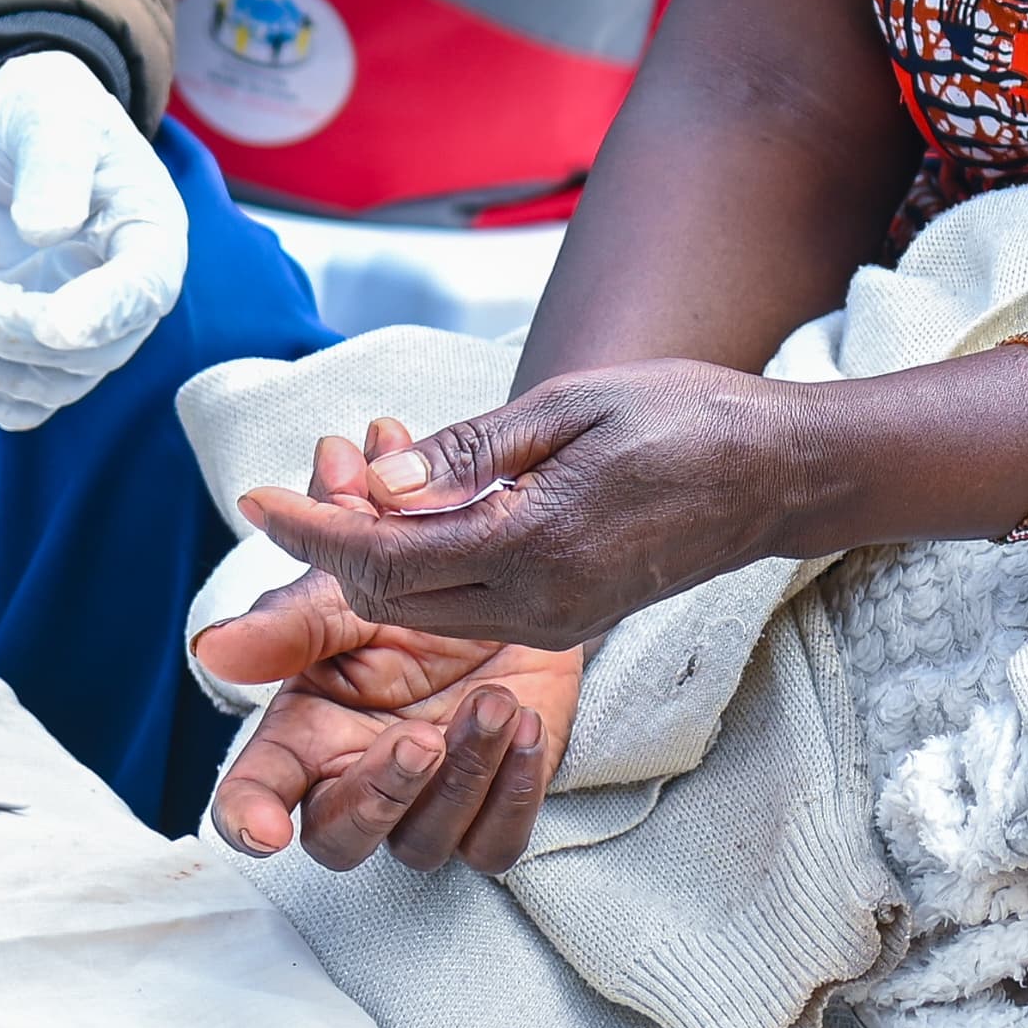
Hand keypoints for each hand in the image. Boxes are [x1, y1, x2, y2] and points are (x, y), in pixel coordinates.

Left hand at [0, 51, 188, 430]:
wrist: (11, 132)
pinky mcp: (27, 345)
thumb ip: (55, 165)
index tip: (50, 324)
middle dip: (1, 332)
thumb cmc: (45, 112)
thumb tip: (46, 231)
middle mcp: (122, 295)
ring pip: (38, 389)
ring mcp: (76, 328)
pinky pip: (3, 395)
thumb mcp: (50, 116)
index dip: (102, 314)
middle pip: (81, 354)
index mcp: (148, 234)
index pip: (142, 290)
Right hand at [198, 424, 587, 875]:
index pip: (254, 793)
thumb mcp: (345, 591)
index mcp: (305, 730)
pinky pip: (495, 843)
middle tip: (419, 739)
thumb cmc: (410, 584)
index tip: (265, 831)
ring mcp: (425, 804)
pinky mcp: (491, 809)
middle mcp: (357, 779)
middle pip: (339, 838)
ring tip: (494, 701)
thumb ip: (287, 621)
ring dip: (461, 779)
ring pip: (422, 844)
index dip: (248, 820)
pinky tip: (526, 727)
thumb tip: (211, 647)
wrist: (509, 578)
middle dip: (378, 797)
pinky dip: (514, 794)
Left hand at [230, 359, 801, 650]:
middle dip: (327, 550)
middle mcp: (540, 603)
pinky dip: (419, 571)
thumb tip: (379, 485)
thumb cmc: (679, 419)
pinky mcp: (568, 621)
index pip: (386, 556)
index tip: (253, 498)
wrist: (773, 476)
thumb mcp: (567, 406)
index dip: (310, 532)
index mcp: (536, 546)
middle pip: (391, 598)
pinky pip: (466, 607)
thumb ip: (469, 452)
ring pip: (424, 611)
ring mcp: (556, 622)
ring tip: (340, 495)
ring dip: (369, 563)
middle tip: (293, 488)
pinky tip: (407, 520)